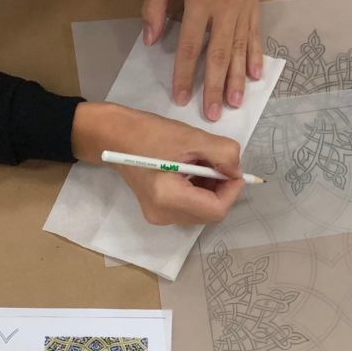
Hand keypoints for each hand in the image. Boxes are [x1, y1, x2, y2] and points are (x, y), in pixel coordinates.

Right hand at [72, 101, 243, 226]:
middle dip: (222, 189)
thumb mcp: (192, 138)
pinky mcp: (158, 212)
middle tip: (218, 163)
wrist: (114, 136)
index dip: (231, 191)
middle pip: (210, 213)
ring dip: (211, 189)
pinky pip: (190, 208)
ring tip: (202, 164)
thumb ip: (223, 154)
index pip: (216, 210)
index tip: (233, 169)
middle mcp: (163, 215)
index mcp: (168, 198)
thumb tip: (237, 172)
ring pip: (202, 211)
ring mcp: (159, 216)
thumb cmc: (148, 134)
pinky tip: (192, 172)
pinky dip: (199, 191)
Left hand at [141, 0, 262, 123]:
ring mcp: (244, 4)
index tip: (181, 97)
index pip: (190, 46)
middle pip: (219, 55)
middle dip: (214, 87)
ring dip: (236, 79)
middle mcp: (226, 4)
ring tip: (234, 103)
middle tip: (211, 114)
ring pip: (240, 49)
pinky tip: (253, 76)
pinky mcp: (255, 0)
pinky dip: (255, 56)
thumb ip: (155, 6)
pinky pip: (255, 35)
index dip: (184, 74)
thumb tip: (153, 40)